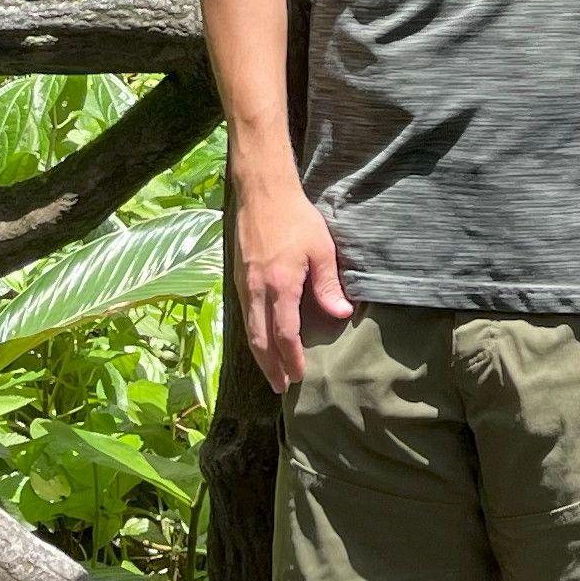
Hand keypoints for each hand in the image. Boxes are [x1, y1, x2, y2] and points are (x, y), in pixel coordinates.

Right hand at [234, 181, 351, 387]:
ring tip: (270, 373)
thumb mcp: (321, 249)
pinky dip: (252, 336)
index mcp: (279, 285)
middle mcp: (256, 290)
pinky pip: (244, 316)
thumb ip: (328, 284)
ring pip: (248, 330)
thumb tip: (341, 314)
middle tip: (281, 387)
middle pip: (260, 340)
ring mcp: (243, 285)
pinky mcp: (238, 278)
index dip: (292, 358)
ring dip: (259, 355)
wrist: (262, 193)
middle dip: (270, 367)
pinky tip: (260, 342)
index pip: (284, 334)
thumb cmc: (296, 218)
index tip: (299, 375)